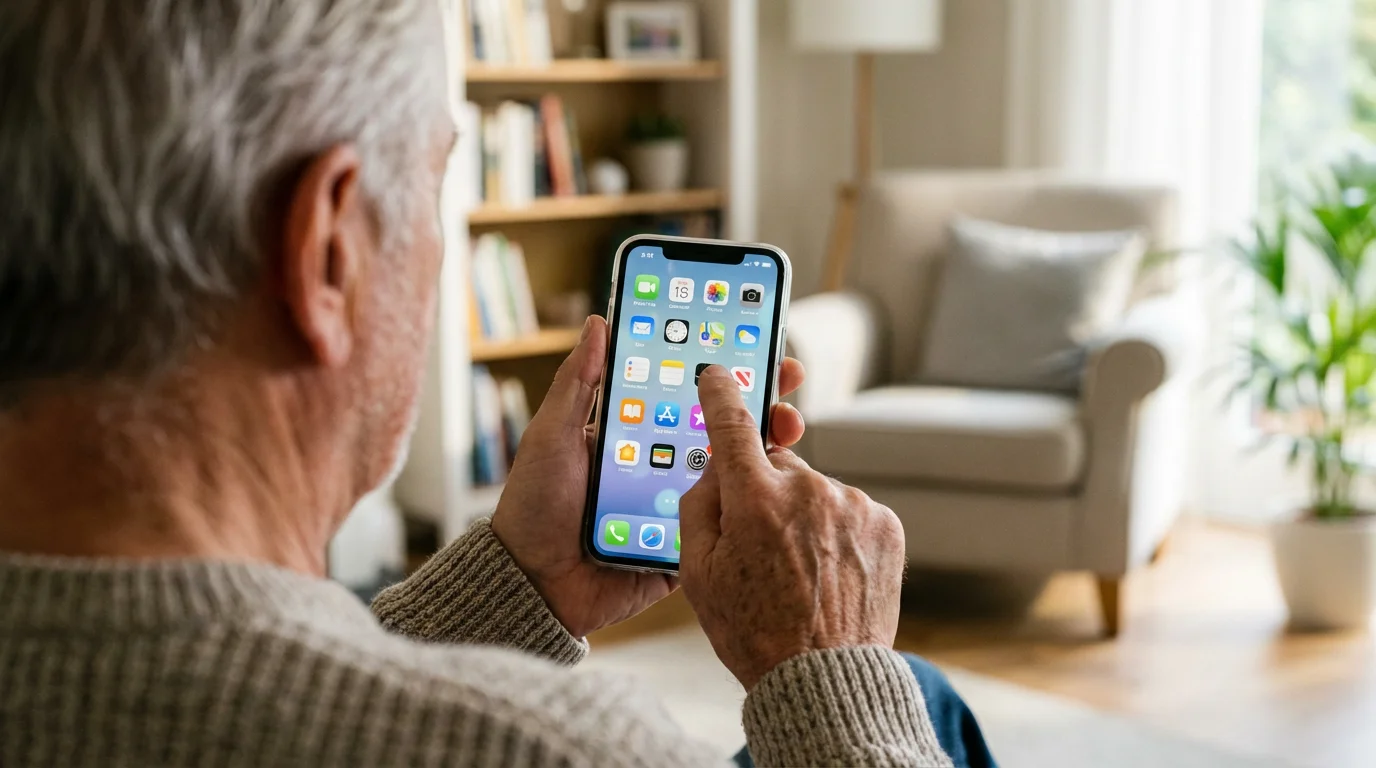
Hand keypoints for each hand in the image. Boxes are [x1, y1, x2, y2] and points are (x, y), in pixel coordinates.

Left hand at [490, 316, 808, 637]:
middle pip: (720, 429)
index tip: (754, 341)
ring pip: (730, 473)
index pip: (685, 393)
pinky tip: (771, 484)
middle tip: (785, 381)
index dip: (720, 370)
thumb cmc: (533, 506)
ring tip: (786, 428)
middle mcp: (661, 465)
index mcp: (634, 435)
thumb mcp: (552, 435)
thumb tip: (599, 323)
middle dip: (757, 403)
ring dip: (763, 450)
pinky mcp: (684, 545)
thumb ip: (578, 384)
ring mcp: (677, 505)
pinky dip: (746, 506)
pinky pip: (721, 524)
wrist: (532, 584)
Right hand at [678, 365, 905, 689]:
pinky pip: (849, 510)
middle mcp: (807, 490)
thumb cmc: (753, 632)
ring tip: (799, 572)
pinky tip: (828, 572)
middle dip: (763, 491)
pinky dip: (837, 531)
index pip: (732, 424)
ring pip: (814, 490)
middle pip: (775, 466)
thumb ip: (699, 508)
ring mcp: (852, 504)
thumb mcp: (698, 574)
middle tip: (759, 545)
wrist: (826, 680)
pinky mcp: (885, 523)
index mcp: (754, 499)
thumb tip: (714, 468)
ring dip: (803, 515)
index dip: (720, 394)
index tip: (717, 374)